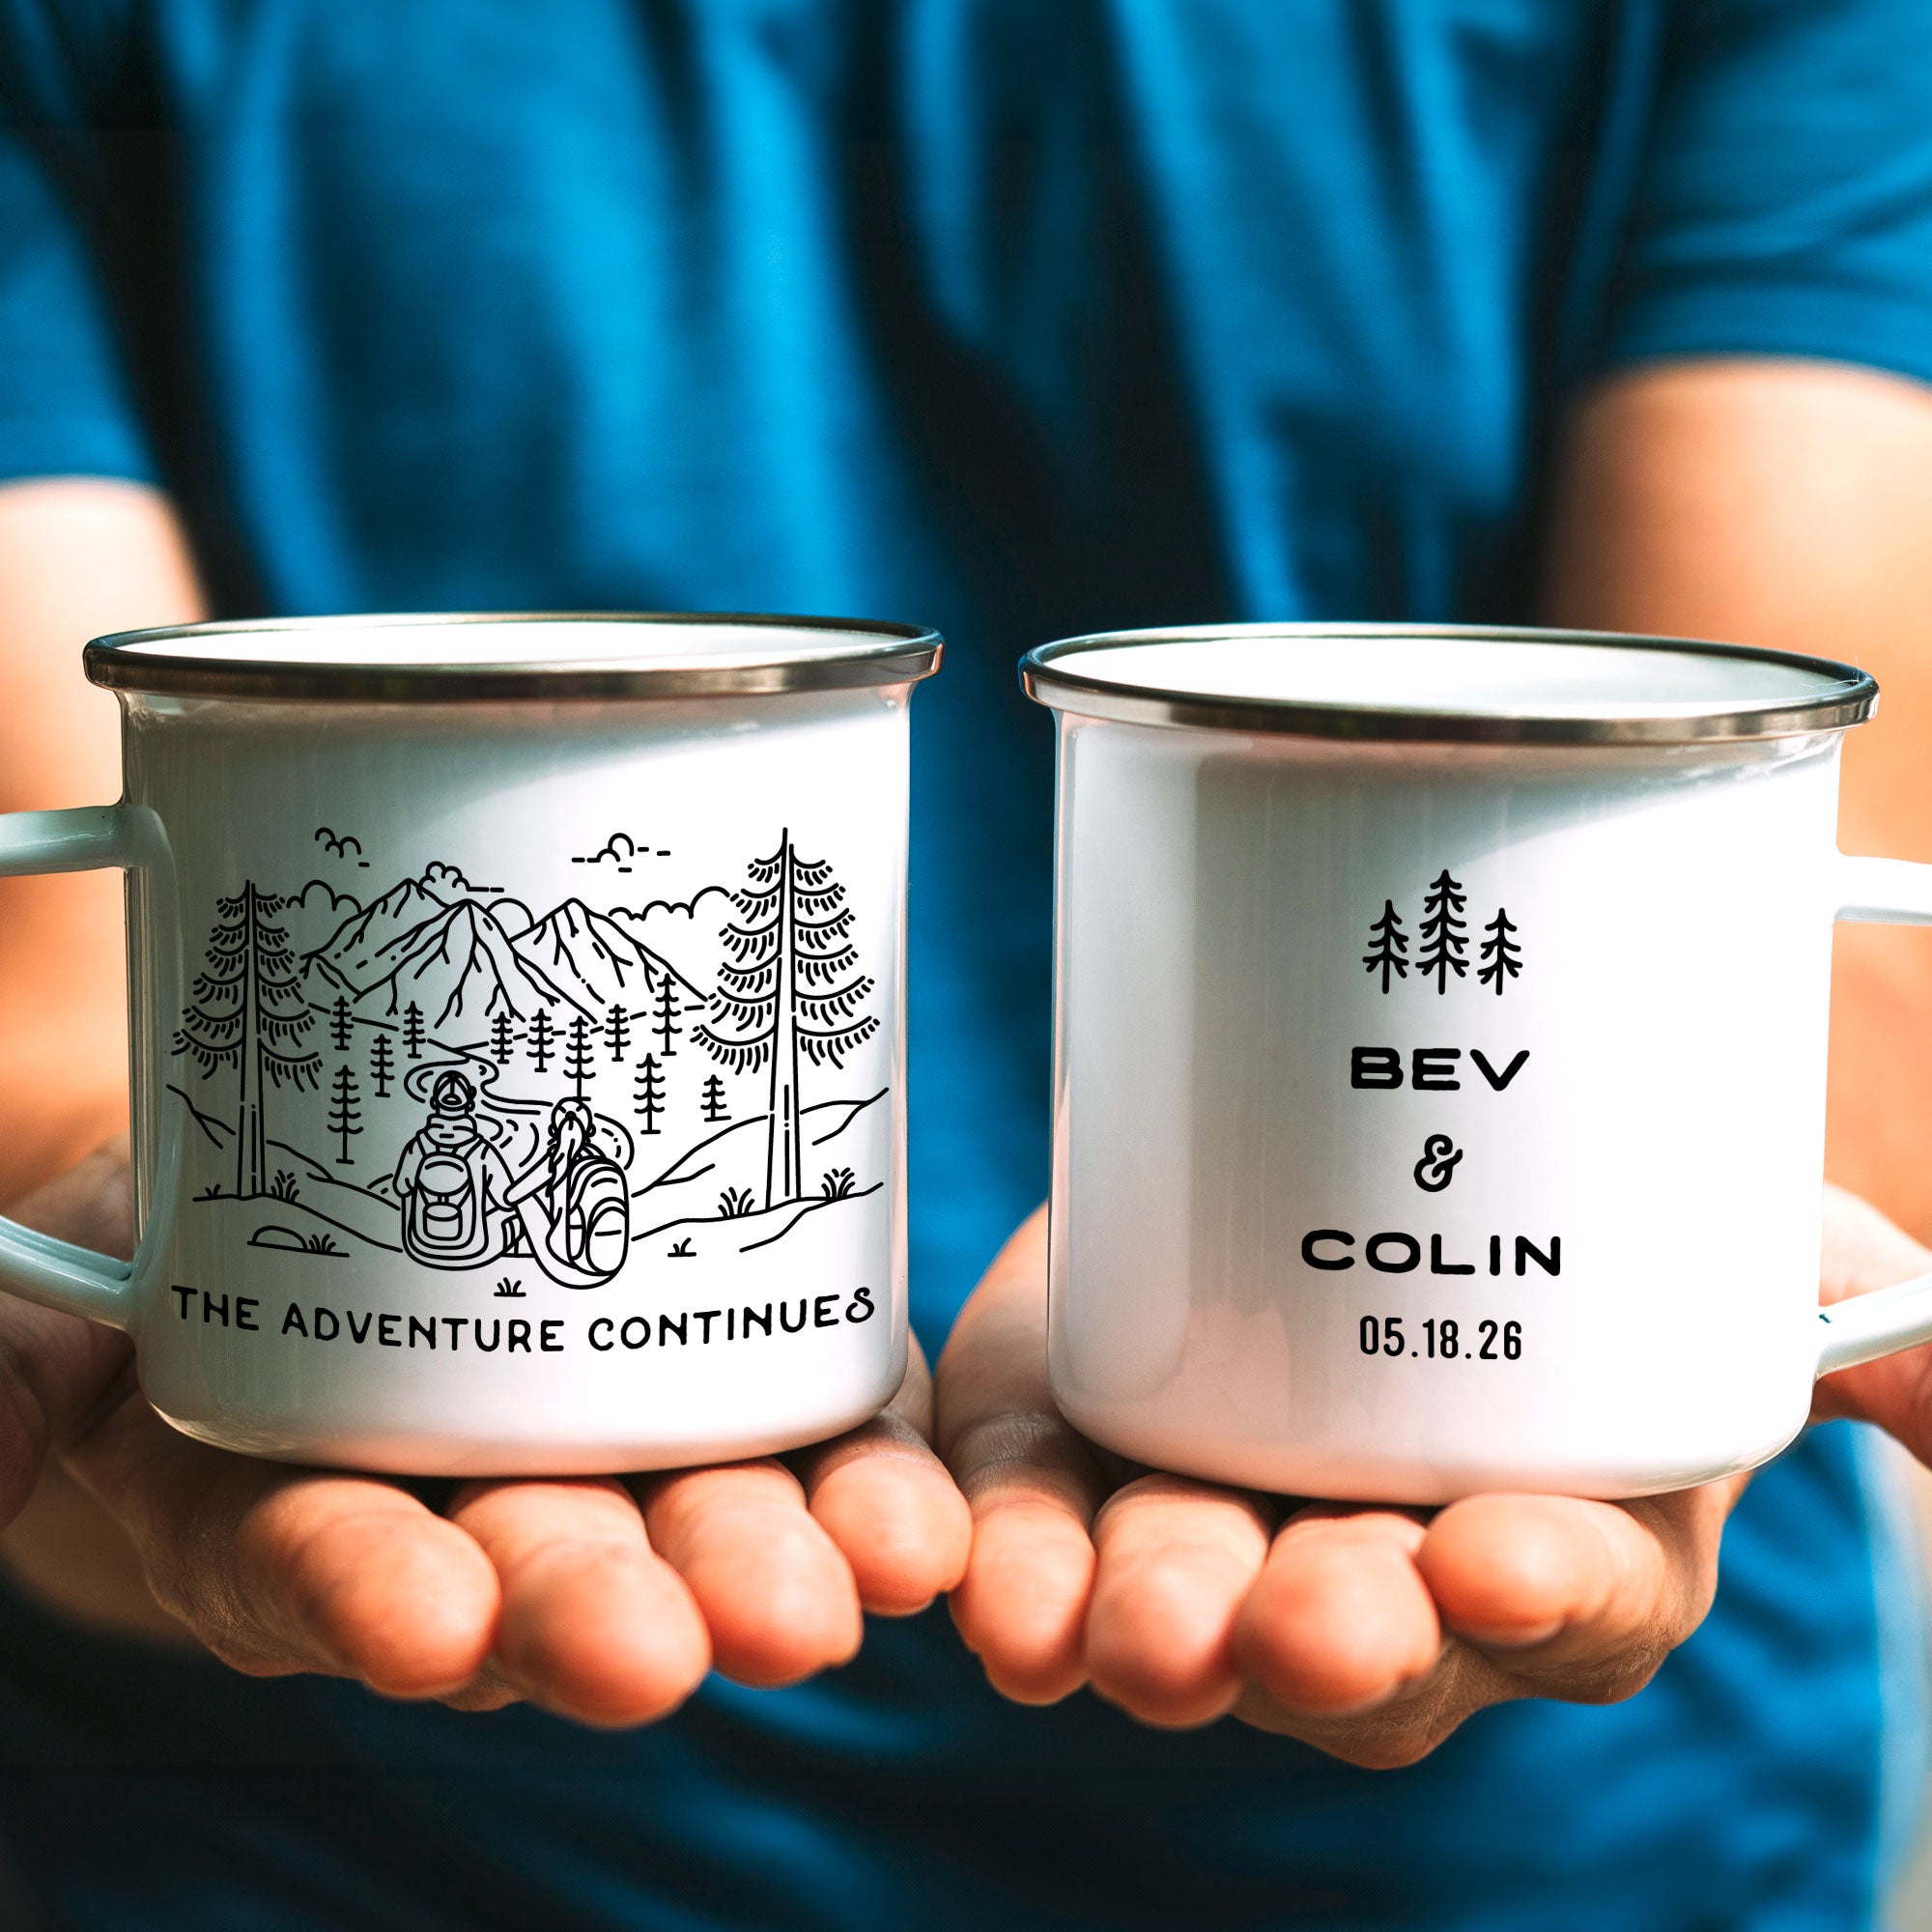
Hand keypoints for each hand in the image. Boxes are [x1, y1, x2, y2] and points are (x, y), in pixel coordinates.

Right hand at [0, 1141, 969, 1724]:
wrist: (298, 1201)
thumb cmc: (163, 1268)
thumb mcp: (61, 1317)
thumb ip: (18, 1382)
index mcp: (297, 1506)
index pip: (328, 1567)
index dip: (375, 1595)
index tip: (427, 1628)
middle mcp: (460, 1502)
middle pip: (540, 1567)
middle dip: (612, 1608)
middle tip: (694, 1646)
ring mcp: (591, 1442)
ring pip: (686, 1512)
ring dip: (771, 1553)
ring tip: (859, 1588)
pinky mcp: (703, 1364)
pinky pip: (788, 1418)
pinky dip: (853, 1464)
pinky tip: (923, 1518)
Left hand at [937, 1206, 1927, 1766]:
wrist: (1306, 1153)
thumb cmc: (1523, 1225)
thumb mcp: (1698, 1239)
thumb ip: (1843, 1306)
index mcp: (1540, 1531)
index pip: (1569, 1608)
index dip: (1544, 1597)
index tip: (1500, 1556)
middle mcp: (1373, 1571)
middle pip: (1363, 1648)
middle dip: (1339, 1640)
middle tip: (1310, 1608)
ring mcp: (1207, 1539)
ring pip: (1178, 1622)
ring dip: (1150, 1630)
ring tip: (1127, 1620)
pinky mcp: (1066, 1476)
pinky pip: (1028, 1548)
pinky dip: (1008, 1575)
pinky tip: (990, 1589)